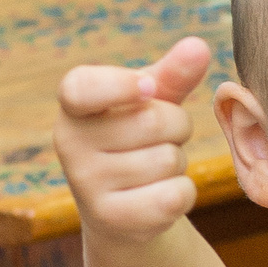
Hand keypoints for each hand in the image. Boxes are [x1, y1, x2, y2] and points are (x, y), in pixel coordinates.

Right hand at [54, 35, 212, 239]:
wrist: (121, 207)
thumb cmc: (137, 137)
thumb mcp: (152, 100)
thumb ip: (173, 73)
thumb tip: (198, 46)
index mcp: (73, 104)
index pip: (82, 88)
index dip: (121, 85)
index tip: (148, 87)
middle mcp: (69, 143)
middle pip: (154, 121)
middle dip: (177, 126)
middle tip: (160, 138)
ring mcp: (85, 184)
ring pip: (168, 160)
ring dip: (178, 162)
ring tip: (154, 166)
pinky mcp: (110, 219)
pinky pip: (174, 196)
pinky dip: (183, 193)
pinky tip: (160, 194)